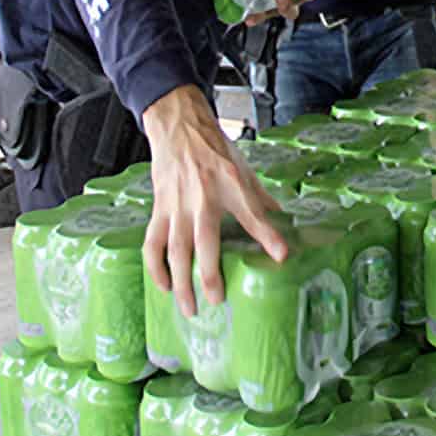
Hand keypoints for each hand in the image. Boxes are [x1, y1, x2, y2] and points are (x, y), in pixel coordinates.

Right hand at [142, 85, 287, 315]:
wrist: (179, 127)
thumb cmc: (214, 149)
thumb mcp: (244, 169)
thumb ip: (261, 200)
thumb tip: (283, 226)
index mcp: (230, 184)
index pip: (252, 213)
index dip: (268, 234)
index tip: (282, 255)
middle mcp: (202, 197)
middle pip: (203, 243)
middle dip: (209, 275)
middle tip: (216, 301)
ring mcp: (176, 205)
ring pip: (175, 250)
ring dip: (180, 281)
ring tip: (189, 307)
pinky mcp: (159, 208)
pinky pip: (152, 242)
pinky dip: (155, 267)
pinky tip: (163, 285)